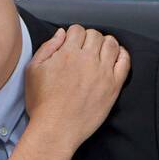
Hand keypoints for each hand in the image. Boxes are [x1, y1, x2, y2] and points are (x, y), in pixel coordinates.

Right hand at [24, 25, 129, 152]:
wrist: (56, 129)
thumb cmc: (43, 104)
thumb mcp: (33, 71)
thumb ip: (47, 48)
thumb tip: (61, 33)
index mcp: (67, 54)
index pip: (77, 30)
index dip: (73, 34)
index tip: (72, 42)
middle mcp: (87, 60)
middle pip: (95, 35)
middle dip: (89, 38)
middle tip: (85, 48)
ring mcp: (103, 72)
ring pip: (111, 44)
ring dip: (105, 43)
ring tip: (100, 50)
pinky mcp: (113, 86)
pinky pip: (125, 62)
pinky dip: (122, 54)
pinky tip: (117, 56)